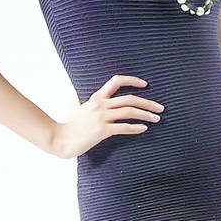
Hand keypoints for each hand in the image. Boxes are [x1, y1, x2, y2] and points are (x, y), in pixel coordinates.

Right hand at [50, 74, 164, 159]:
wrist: (60, 139)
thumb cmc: (68, 125)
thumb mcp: (72, 108)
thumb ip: (76, 99)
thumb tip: (74, 92)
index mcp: (96, 98)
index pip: (116, 81)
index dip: (132, 80)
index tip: (145, 84)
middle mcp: (100, 105)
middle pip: (130, 99)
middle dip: (148, 103)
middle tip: (160, 108)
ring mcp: (101, 118)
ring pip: (129, 112)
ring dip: (146, 115)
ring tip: (156, 119)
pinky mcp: (102, 131)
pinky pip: (123, 128)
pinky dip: (136, 128)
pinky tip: (144, 129)